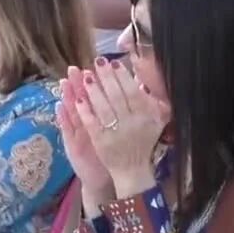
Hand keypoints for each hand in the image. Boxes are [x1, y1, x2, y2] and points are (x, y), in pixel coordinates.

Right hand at [57, 66, 113, 200]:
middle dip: (78, 84)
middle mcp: (86, 123)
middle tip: (73, 68)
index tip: (92, 66)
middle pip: (81, 100)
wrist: (102, 177)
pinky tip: (58, 107)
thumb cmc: (111, 152)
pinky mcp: (72, 145)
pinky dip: (62, 119)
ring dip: (66, 97)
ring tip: (63, 82)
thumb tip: (132, 90)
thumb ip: (120, 112)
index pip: (95, 96)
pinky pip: (67, 131)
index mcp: (98, 118)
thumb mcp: (115, 131)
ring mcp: (78, 133)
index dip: (93, 81)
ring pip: (71, 112)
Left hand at [74, 57, 169, 196]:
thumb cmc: (144, 143)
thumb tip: (144, 81)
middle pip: (117, 96)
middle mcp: (131, 124)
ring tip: (86, 74)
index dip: (123, 76)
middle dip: (106, 77)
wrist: (133, 171)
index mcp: (146, 117)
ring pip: (103, 108)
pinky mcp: (100, 142)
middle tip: (98, 62)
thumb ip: (152, 104)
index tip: (114, 63)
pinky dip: (85, 110)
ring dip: (94, 90)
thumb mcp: (155, 123)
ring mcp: (115, 133)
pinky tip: (78, 98)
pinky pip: (91, 123)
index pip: (133, 92)